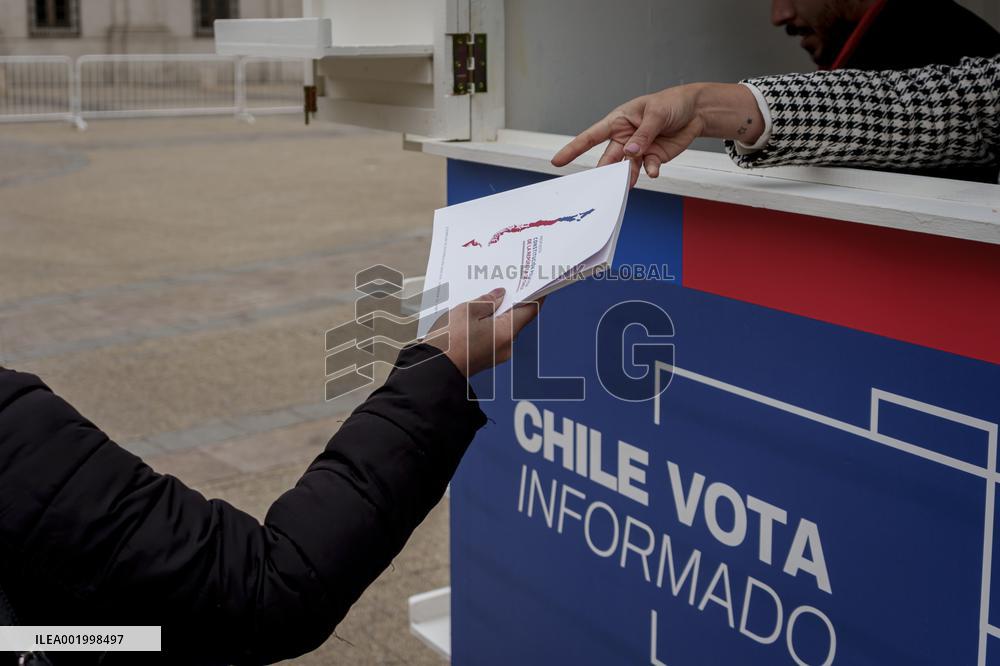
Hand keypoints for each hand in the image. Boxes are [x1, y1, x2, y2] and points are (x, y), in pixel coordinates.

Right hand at [424, 288, 540, 377]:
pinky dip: (490, 325)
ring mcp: (496, 355)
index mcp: (506, 332)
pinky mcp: (485, 359)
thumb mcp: (468, 310)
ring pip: (503, 328)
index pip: (530, 310)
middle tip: (509, 284)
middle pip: (516, 319)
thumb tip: (499, 295)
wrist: (434, 369)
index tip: (540, 284)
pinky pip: (493, 337)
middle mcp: (506, 346)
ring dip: (498, 314)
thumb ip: (487, 300)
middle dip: (512, 302)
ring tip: (488, 298)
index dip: (536, 295)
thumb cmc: (450, 341)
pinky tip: (478, 316)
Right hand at [551, 83, 762, 186]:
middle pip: (608, 158)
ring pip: (625, 167)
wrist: (696, 111)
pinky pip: (646, 168)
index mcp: (619, 121)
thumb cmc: (671, 103)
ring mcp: (638, 149)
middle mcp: (625, 137)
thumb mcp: (656, 114)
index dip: (573, 149)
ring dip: (626, 176)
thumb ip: (643, 134)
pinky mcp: (652, 158)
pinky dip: (649, 171)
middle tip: (601, 184)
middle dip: (604, 171)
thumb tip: (630, 152)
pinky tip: (653, 172)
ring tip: (627, 184)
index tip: (558, 161)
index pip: (591, 136)